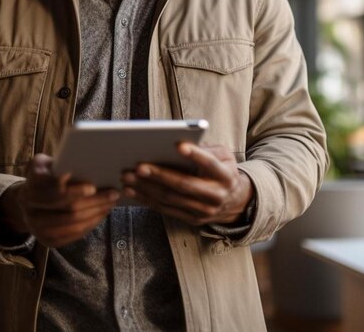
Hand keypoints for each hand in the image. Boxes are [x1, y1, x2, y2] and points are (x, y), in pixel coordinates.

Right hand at [0, 153, 118, 247]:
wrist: (28, 199)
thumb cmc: (45, 174)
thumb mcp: (47, 163)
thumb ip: (61, 162)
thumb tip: (90, 160)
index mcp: (31, 184)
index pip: (54, 191)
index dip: (74, 191)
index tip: (93, 186)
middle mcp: (29, 208)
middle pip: (68, 209)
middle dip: (94, 202)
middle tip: (114, 193)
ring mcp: (36, 227)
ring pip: (72, 224)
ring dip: (96, 213)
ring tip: (111, 203)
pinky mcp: (46, 240)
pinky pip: (72, 235)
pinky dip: (90, 224)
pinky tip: (101, 214)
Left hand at [121, 144, 252, 225]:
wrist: (235, 201)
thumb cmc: (223, 170)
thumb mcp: (223, 155)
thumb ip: (206, 149)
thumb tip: (179, 143)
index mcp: (225, 176)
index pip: (210, 164)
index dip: (196, 155)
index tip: (178, 145)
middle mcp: (216, 196)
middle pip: (184, 185)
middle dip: (159, 175)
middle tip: (138, 166)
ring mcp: (203, 211)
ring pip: (171, 199)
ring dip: (146, 188)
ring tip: (128, 177)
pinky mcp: (192, 220)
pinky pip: (166, 210)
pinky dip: (147, 200)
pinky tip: (132, 190)